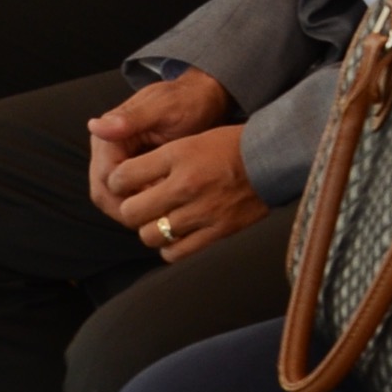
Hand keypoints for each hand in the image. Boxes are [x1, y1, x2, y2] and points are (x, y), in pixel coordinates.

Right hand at [86, 71, 234, 222]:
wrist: (203, 99)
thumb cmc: (187, 101)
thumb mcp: (165, 107)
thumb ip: (132, 118)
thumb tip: (95, 126)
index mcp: (110, 134)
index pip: (106, 176)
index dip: (127, 194)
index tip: (156, 201)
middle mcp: (107, 149)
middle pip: (104, 191)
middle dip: (127, 209)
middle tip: (158, 218)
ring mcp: (117, 160)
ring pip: (112, 198)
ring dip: (134, 210)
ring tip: (163, 213)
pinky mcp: (130, 169)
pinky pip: (127, 196)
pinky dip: (143, 205)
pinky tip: (165, 208)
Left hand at [99, 125, 264, 260]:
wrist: (274, 158)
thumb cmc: (232, 146)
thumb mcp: (191, 140)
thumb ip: (159, 160)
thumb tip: (125, 178)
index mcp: (178, 154)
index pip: (123, 176)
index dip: (117, 181)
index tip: (123, 184)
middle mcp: (186, 183)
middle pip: (131, 211)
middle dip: (130, 209)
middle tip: (139, 205)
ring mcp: (202, 210)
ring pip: (150, 235)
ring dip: (149, 229)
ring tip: (159, 220)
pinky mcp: (217, 231)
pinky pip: (175, 252)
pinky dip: (169, 247)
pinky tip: (176, 235)